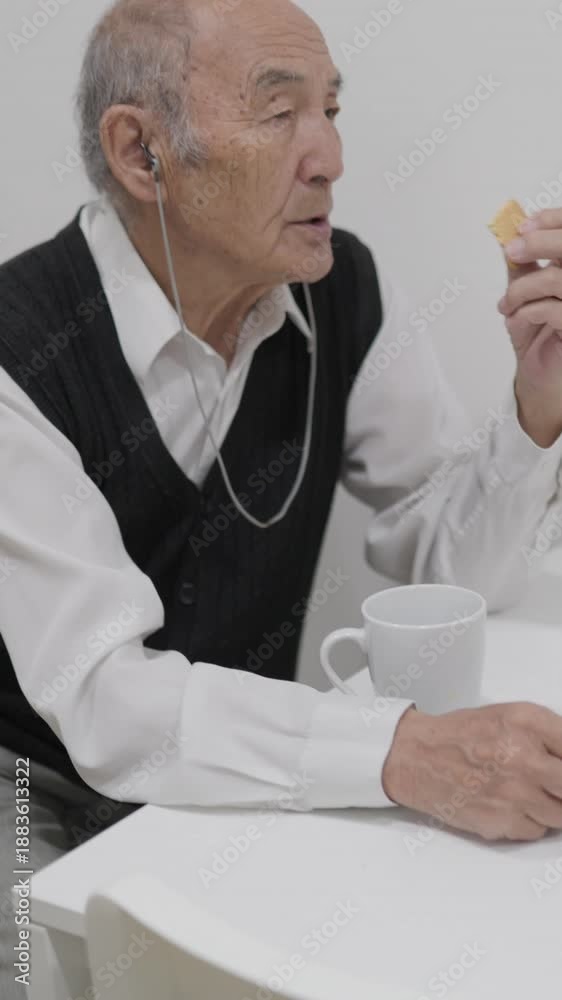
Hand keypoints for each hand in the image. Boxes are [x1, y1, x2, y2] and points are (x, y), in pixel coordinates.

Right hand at [382, 702, 561, 840]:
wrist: (418, 758)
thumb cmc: (460, 737)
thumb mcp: (509, 716)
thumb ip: (550, 734)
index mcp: (527, 723)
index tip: (560, 765)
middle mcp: (524, 758)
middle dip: (561, 785)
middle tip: (551, 783)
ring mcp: (515, 794)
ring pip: (560, 814)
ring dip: (551, 805)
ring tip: (528, 790)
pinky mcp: (503, 822)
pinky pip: (536, 830)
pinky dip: (530, 821)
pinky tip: (511, 803)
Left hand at [498, 209, 561, 446]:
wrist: (542, 382)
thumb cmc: (539, 339)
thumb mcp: (527, 296)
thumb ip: (524, 265)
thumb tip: (508, 233)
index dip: (554, 221)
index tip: (522, 226)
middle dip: (541, 242)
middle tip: (512, 250)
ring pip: (558, 278)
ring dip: (522, 288)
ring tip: (505, 305)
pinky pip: (554, 309)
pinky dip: (527, 311)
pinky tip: (516, 321)